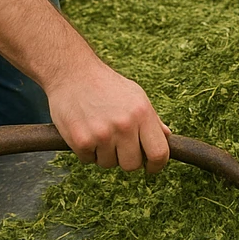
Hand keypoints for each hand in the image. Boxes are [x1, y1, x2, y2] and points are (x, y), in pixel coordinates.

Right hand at [47, 58, 170, 172]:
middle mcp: (125, 125)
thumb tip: (167, 137)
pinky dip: (86, 150)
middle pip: (132, 165)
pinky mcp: (81, 141)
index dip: (157, 165)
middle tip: (118, 144)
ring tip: (98, 130)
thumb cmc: (105, 85)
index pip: (159, 153)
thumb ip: (151, 119)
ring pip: (109, 164)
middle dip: (126, 159)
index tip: (150, 166)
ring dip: (104, 153)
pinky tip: (85, 130)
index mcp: (142, 113)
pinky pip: (88, 160)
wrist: (72, 73)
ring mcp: (103, 134)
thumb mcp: (135, 95)